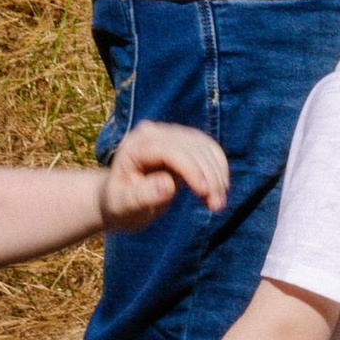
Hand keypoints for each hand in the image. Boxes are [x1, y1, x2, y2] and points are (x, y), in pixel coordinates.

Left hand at [102, 119, 228, 229]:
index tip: (204, 192)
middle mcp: (153, 133)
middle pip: (190, 146)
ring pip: (204, 146)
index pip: (169, 149)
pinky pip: (208, 148)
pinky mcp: (183, 141)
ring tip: (218, 203)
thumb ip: (143, 196)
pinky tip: (220, 188)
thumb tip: (167, 184)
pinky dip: (218, 167)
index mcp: (135, 146)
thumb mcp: (125, 206)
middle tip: (216, 206)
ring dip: (217, 173)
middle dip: (208, 175)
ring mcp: (169, 133)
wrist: (120, 199)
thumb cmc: (119, 205)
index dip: (190, 168)